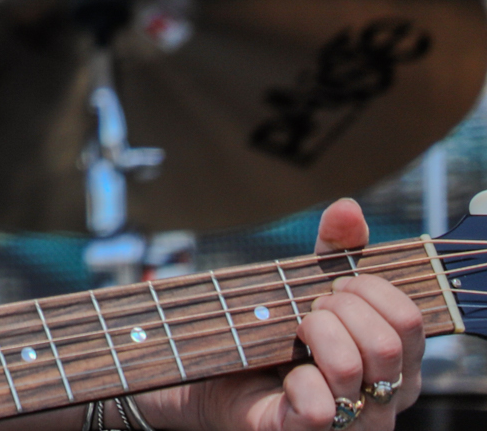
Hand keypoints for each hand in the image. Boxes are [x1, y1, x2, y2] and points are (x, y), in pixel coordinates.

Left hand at [151, 200, 422, 430]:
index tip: (334, 284)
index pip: (410, 318)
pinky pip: (321, 409)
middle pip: (389, 342)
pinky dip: (298, 381)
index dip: (369, 288)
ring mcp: (352, 423)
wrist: (207, 374)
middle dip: (340, 308)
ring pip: (355, 369)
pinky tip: (284, 375)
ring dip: (316, 334)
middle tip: (309, 308)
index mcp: (395, 361)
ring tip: (295, 333)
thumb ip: (333, 249)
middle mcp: (384, 397)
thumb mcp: (306, 284)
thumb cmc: (270, 333)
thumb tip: (347, 208)